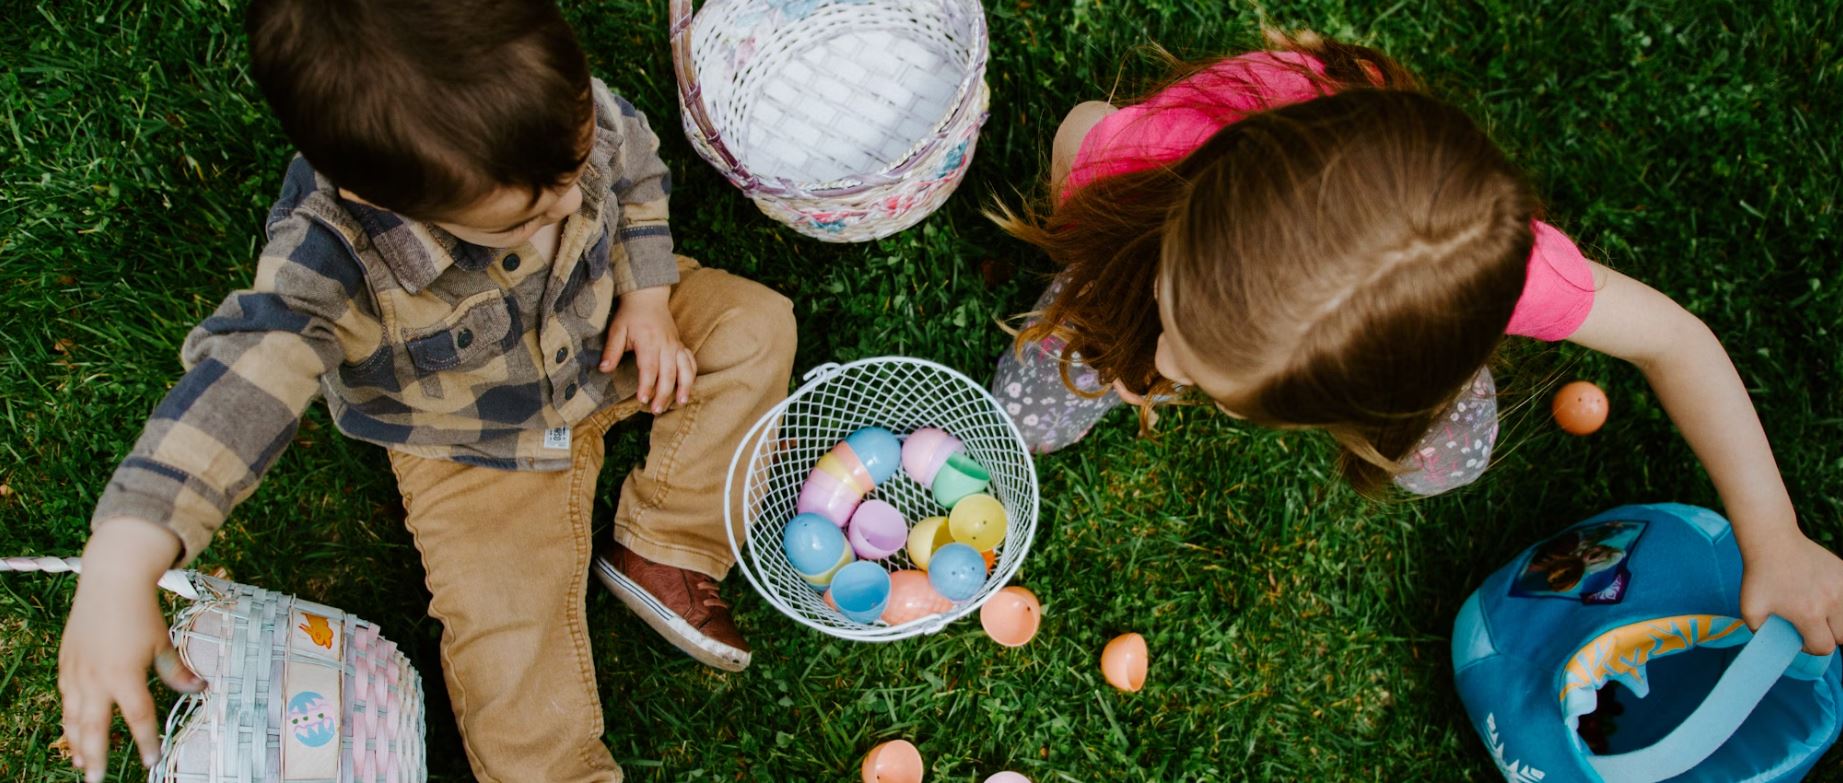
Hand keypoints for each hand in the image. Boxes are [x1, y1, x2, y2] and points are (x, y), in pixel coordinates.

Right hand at [59, 519, 201, 781]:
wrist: (111, 580)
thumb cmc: (140, 612)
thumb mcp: (163, 642)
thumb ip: (176, 671)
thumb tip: (199, 689)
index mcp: (124, 675)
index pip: (137, 718)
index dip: (145, 742)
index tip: (151, 760)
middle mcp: (96, 678)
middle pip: (94, 728)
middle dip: (96, 756)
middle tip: (96, 779)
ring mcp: (77, 672)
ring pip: (73, 718)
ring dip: (77, 743)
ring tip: (81, 764)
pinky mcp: (66, 664)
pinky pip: (65, 699)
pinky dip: (68, 719)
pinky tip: (72, 731)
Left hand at [601, 287, 694, 413]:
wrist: (648, 296)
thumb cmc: (631, 314)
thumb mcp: (616, 329)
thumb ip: (611, 350)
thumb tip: (604, 369)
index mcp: (648, 341)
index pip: (649, 367)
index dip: (647, 385)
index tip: (642, 399)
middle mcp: (665, 344)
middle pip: (668, 373)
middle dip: (664, 393)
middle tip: (656, 410)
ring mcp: (675, 345)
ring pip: (685, 368)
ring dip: (684, 386)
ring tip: (681, 402)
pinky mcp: (681, 345)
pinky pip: (691, 361)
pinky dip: (691, 375)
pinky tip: (688, 388)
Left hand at [1739, 529, 1842, 654]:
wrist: (1773, 542)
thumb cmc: (1760, 575)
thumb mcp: (1750, 609)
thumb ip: (1760, 632)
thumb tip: (1773, 643)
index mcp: (1809, 614)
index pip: (1824, 647)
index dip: (1811, 647)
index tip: (1801, 637)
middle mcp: (1831, 601)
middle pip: (1842, 636)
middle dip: (1828, 636)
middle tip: (1812, 625)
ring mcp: (1841, 586)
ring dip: (1837, 620)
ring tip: (1820, 611)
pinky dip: (1840, 601)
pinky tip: (1824, 595)